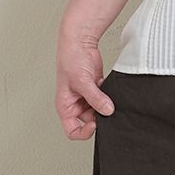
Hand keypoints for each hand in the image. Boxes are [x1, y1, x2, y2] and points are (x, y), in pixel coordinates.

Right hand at [55, 25, 114, 139]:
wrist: (80, 42)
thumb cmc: (70, 58)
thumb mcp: (82, 81)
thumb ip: (95, 98)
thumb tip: (108, 111)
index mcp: (65, 106)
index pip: (72, 131)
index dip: (84, 132)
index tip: (95, 124)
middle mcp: (75, 105)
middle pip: (89, 122)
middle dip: (99, 116)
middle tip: (105, 107)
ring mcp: (87, 99)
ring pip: (99, 112)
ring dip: (105, 106)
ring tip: (105, 94)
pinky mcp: (97, 92)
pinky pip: (105, 102)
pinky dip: (109, 98)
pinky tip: (105, 86)